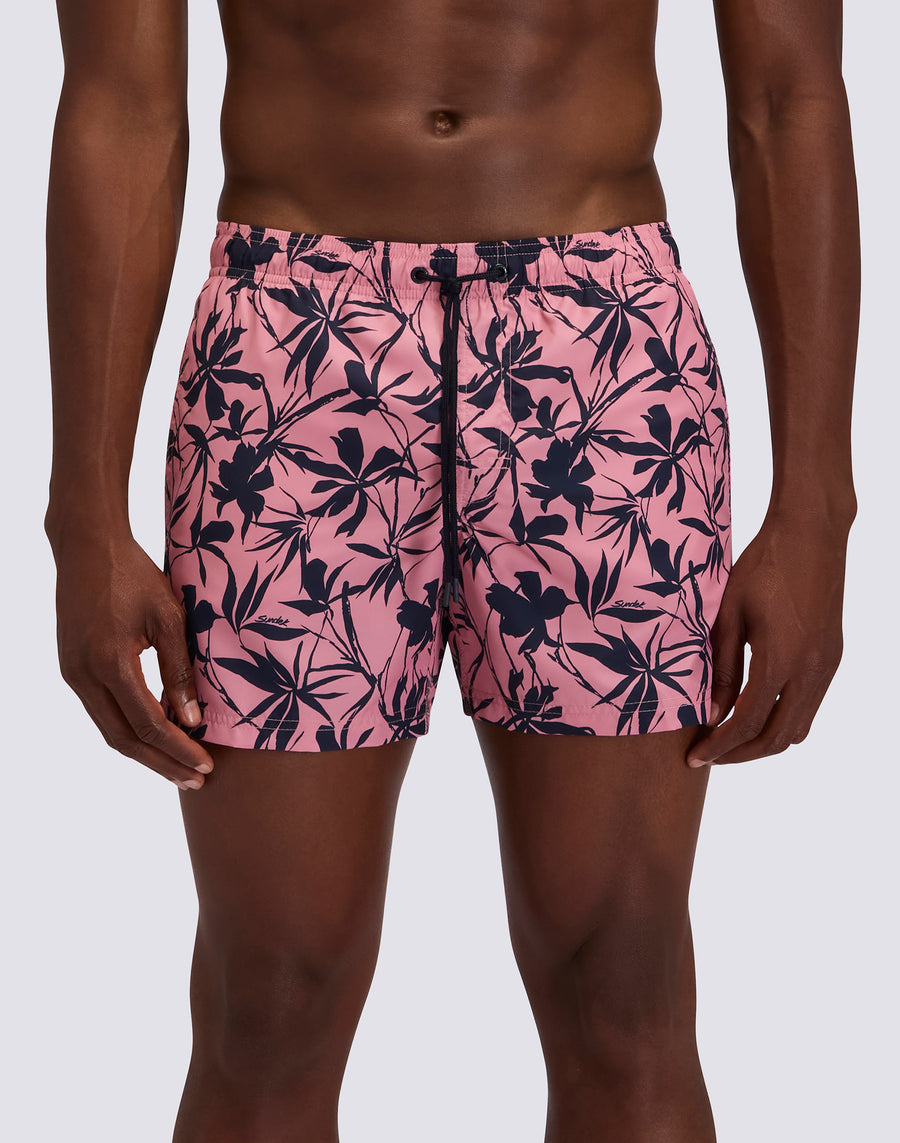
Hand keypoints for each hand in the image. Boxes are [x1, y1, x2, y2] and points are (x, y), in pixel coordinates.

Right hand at [49, 530, 213, 787]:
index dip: (178, 749)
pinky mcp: (71, 668)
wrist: (87, 547)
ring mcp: (73, 673)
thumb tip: (193, 720)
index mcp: (111, 662)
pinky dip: (129, 729)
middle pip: (124, 740)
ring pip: (109, 729)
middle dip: (161, 764)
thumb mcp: (169, 617)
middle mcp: (84, 675)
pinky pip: (101, 711)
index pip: (149, 724)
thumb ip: (180, 670)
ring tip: (179, 767)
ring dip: (145, 752)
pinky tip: (155, 734)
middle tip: (195, 780)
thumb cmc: (134, 575)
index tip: (206, 765)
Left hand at [685, 514, 850, 766]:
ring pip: (798, 728)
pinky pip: (809, 707)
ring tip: (729, 738)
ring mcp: (827, 667)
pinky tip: (755, 711)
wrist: (811, 535)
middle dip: (740, 754)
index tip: (694, 757)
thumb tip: (711, 712)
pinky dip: (781, 721)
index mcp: (780, 660)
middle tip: (709, 756)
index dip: (719, 746)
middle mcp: (811, 671)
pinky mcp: (832, 659)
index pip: (747, 723)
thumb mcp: (728, 615)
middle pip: (776, 738)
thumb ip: (721, 668)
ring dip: (763, 741)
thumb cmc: (762, 567)